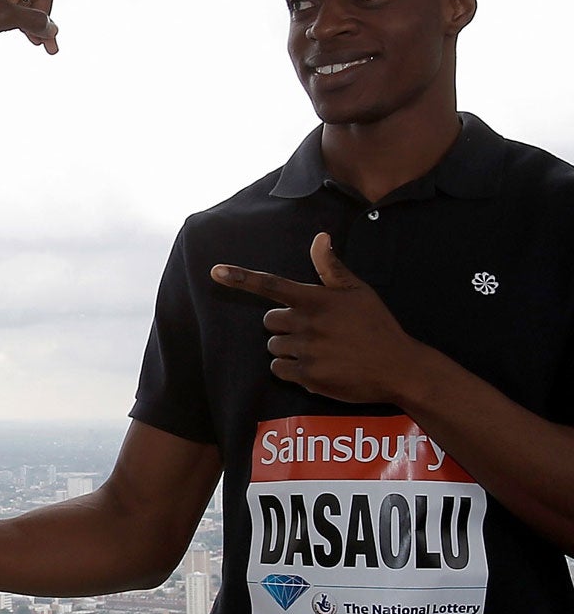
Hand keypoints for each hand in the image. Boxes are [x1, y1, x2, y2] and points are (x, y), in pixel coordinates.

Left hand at [0, 0, 93, 54]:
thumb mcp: (2, 18)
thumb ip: (33, 22)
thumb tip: (53, 30)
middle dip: (46, 14)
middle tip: (41, 39)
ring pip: (30, 4)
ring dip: (37, 25)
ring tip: (45, 49)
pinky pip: (16, 11)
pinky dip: (24, 24)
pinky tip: (32, 42)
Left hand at [210, 233, 424, 403]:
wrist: (398, 367)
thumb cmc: (376, 325)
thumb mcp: (358, 291)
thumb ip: (331, 267)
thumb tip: (319, 237)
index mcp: (317, 300)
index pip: (271, 285)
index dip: (241, 278)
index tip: (215, 271)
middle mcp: (307, 324)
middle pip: (269, 322)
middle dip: (284, 325)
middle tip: (313, 330)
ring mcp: (306, 351)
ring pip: (273, 346)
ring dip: (288, 348)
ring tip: (319, 349)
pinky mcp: (307, 376)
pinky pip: (279, 369)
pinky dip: (291, 369)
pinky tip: (317, 365)